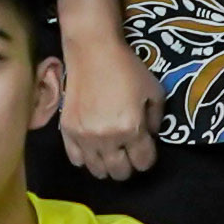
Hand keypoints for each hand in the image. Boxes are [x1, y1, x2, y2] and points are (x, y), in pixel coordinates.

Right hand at [58, 41, 160, 183]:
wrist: (93, 50)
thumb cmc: (127, 68)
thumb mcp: (154, 91)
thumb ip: (156, 119)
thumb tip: (150, 137)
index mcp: (131, 129)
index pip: (143, 163)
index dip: (147, 158)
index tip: (144, 148)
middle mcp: (107, 138)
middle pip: (120, 172)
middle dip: (128, 165)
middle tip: (127, 152)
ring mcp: (84, 136)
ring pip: (97, 170)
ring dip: (106, 164)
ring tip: (109, 152)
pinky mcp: (67, 130)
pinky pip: (76, 159)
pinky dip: (86, 158)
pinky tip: (92, 147)